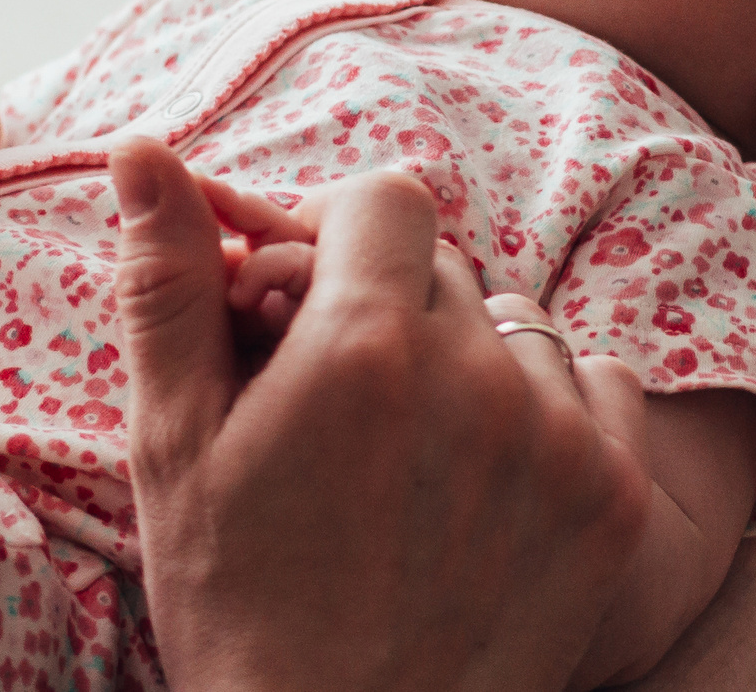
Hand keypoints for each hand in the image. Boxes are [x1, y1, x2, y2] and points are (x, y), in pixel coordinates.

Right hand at [111, 139, 651, 691]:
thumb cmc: (238, 605)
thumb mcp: (175, 446)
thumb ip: (171, 284)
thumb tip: (140, 148)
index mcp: (365, 349)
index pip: (387, 197)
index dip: (337, 235)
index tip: (304, 300)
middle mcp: (479, 379)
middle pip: (446, 267)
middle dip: (388, 307)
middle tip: (337, 401)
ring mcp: (560, 440)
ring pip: (518, 327)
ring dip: (469, 363)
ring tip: (408, 457)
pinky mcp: (615, 500)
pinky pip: (596, 388)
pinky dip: (549, 416)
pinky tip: (483, 486)